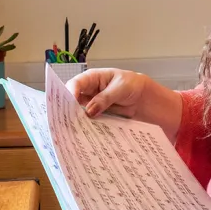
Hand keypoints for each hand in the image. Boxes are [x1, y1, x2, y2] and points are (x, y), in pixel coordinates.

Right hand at [68, 69, 183, 139]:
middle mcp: (88, 90)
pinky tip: (83, 132)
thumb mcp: (120, 88)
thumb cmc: (133, 85)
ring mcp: (91, 103)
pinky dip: (85, 125)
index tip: (68, 104)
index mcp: (92, 77)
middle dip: (67, 107)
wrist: (144, 98)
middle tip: (65, 119)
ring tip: (72, 128)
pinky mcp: (96, 114)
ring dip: (75, 118)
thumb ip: (105, 98)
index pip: (76, 83)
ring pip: (77, 110)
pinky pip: (87, 119)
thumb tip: (89, 111)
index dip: (69, 92)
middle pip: (72, 98)